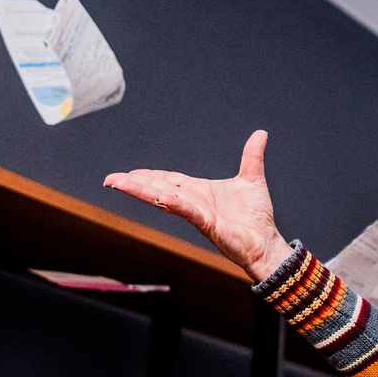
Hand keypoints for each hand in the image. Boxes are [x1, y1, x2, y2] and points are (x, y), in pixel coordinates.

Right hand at [104, 130, 293, 281]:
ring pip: (165, 198)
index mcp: (200, 191)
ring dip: (142, 191)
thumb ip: (251, 156)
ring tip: (120, 184)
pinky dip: (174, 204)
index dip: (149, 175)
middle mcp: (194, 201)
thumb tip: (260, 133)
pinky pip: (188, 211)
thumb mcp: (252, 179)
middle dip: (134, 183)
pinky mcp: (208, 224)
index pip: (169, 180)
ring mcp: (199, 213)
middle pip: (158, 188)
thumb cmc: (257, 217)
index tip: (129, 172)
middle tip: (110, 179)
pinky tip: (159, 198)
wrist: (267, 243)